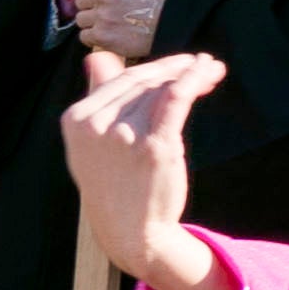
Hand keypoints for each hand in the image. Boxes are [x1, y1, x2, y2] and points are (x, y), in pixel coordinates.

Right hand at [58, 49, 229, 289]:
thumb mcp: (92, 142)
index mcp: (76, 121)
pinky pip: (176, 100)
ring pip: (162, 90)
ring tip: (212, 71)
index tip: (182, 63)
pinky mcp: (154, 147)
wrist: (129, 232)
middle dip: (177, 69)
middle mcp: (96, 126)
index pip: (122, 80)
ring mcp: (124, 136)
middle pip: (145, 82)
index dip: (157, 67)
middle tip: (204, 65)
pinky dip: (194, 79)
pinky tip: (208, 72)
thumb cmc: (113, 184)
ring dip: (193, 74)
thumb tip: (96, 57)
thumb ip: (97, 97)